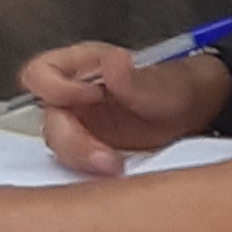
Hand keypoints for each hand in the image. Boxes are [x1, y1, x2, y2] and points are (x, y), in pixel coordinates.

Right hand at [18, 40, 219, 176]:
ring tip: (115, 166)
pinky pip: (74, 162)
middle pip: (48, 119)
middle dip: (74, 141)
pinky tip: (113, 170)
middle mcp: (73, 95)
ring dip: (82, 160)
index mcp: (81, 66)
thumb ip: (133, 77)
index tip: (92, 97)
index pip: (40, 73)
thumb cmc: (172, 89)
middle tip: (106, 155)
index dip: (56, 88)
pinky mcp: (86, 149)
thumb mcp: (159, 83)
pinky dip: (89, 171)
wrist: (191, 115)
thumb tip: (113, 61)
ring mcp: (78, 124)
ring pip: (58, 146)